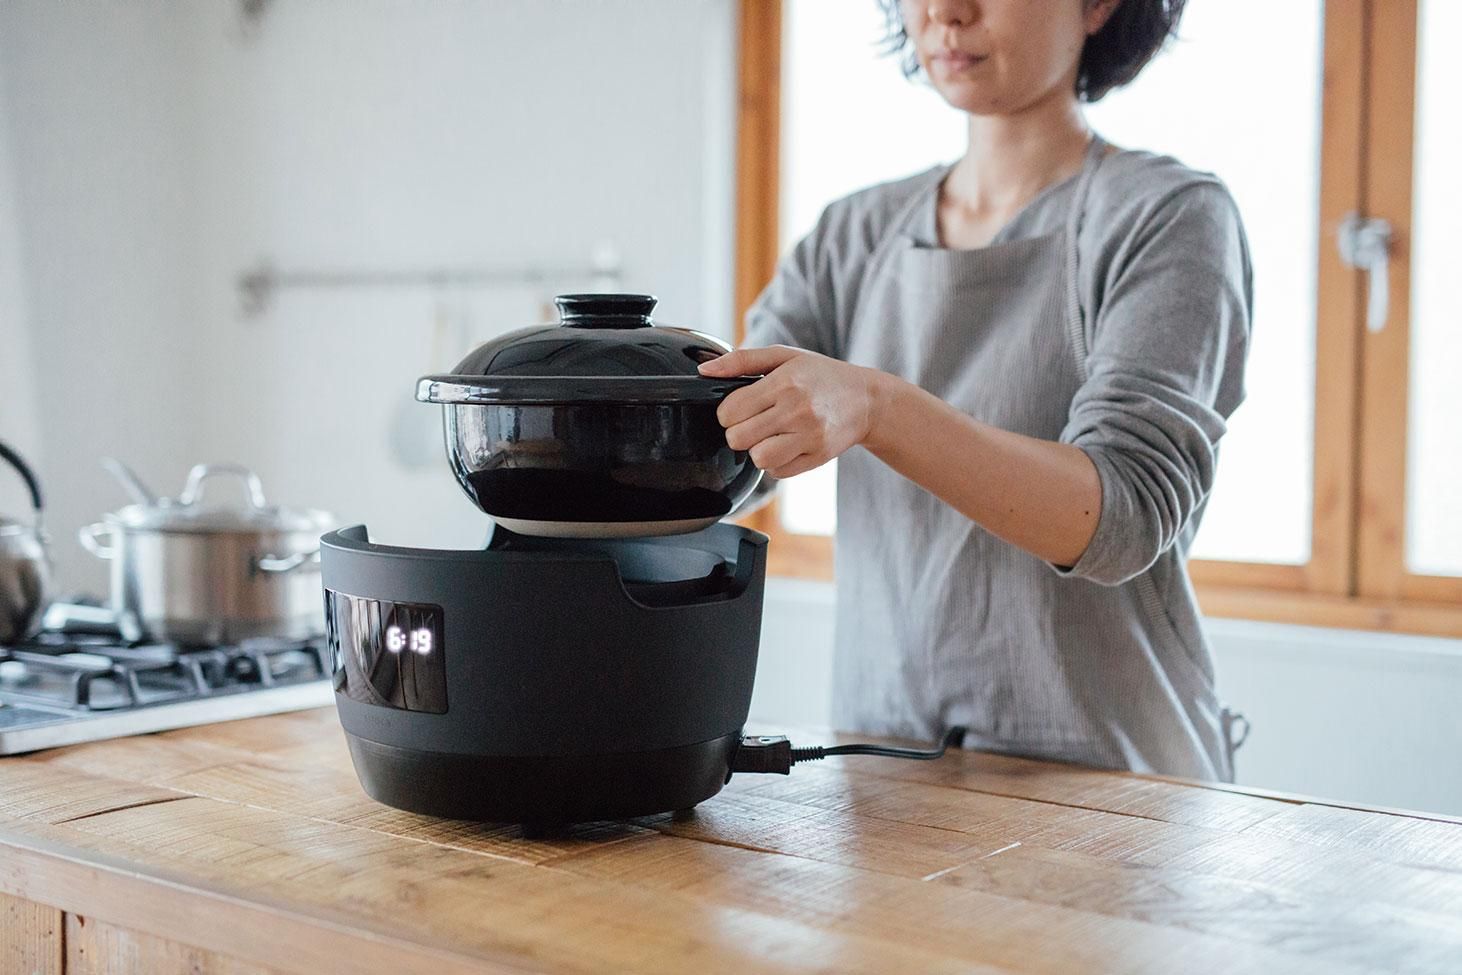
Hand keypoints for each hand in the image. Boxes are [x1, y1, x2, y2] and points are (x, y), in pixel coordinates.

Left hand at [698, 345, 881, 478]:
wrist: (867, 400)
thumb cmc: (820, 376)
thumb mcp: (784, 357)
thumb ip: (741, 361)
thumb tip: (704, 370)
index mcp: (784, 382)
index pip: (729, 411)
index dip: (729, 412)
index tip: (742, 406)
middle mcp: (797, 410)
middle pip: (738, 438)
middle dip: (740, 431)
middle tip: (757, 420)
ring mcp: (809, 437)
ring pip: (757, 458)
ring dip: (758, 449)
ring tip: (771, 434)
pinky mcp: (817, 458)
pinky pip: (777, 472)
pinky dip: (776, 462)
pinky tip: (788, 444)